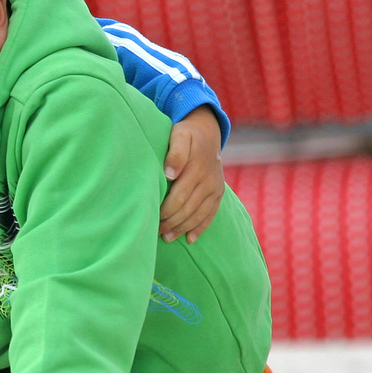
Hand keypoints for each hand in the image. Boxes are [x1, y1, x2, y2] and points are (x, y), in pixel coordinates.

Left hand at [159, 105, 224, 243]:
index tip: (152, 219)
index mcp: (197, 169)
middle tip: (155, 232)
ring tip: (166, 238)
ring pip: (198, 215)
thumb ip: (175, 153)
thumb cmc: (186, 135)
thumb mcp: (179, 136)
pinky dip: (200, 228)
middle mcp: (209, 181)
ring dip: (182, 229)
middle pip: (188, 209)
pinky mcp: (219, 193)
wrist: (207, 133)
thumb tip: (169, 175)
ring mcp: (215, 188)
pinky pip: (211, 214)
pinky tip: (190, 239)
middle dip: (171, 223)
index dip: (165, 211)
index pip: (179, 197)